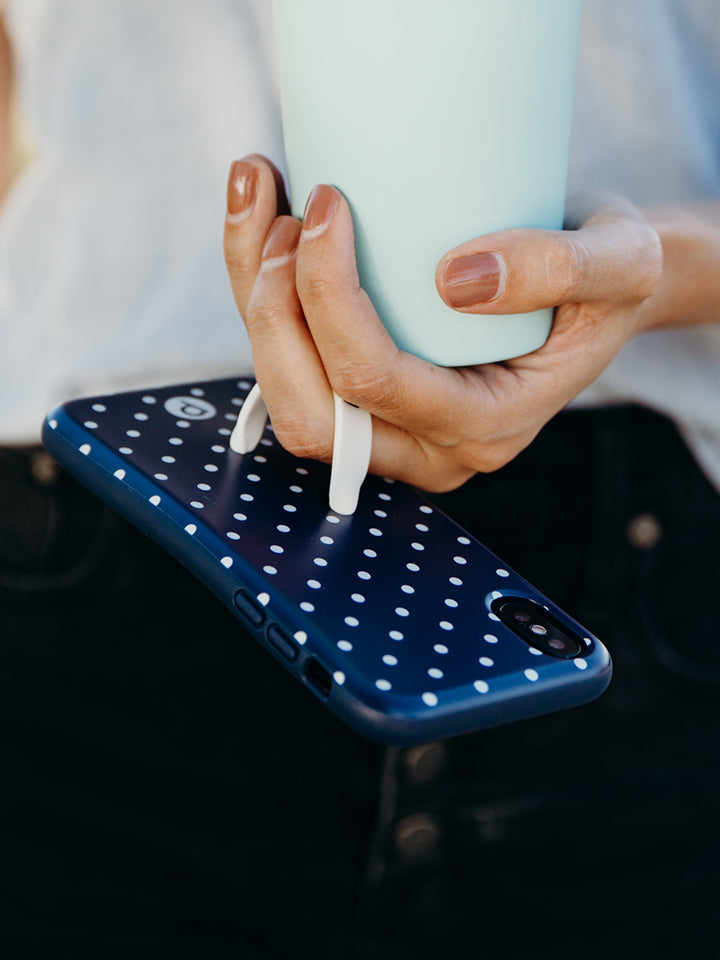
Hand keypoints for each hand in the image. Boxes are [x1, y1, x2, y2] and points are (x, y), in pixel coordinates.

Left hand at [224, 155, 661, 491]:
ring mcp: (391, 431)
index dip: (331, 299)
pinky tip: (260, 222)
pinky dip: (262, 297)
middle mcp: (428, 448)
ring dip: (255, 301)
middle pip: (313, 412)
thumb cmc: (608, 279)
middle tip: (287, 219)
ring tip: (260, 203)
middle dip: (275, 313)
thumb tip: (456, 281)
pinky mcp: (363, 402)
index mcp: (485, 428)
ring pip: (288, 396)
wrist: (592, 293)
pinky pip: (292, 369)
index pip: (378, 384)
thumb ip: (560, 268)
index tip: (330, 206)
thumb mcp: (620, 260)